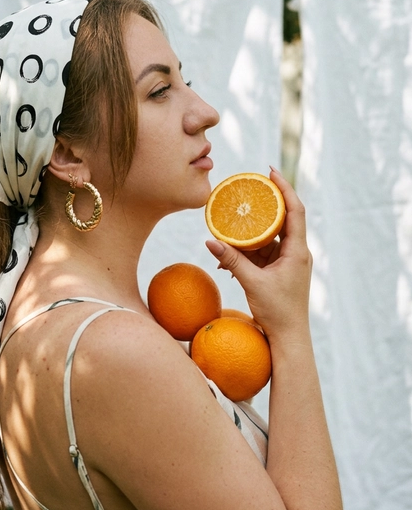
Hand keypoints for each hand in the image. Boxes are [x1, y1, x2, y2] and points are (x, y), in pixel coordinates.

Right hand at [206, 168, 311, 341]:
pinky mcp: (279, 270)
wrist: (288, 338)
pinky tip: (227, 257)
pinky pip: (262, 253)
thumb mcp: (252, 283)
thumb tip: (210, 240)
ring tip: (229, 225)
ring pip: (269, 237)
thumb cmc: (277, 312)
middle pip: (282, 218)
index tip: (270, 171)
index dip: (284, 188)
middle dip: (264, 205)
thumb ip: (232, 260)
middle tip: (247, 189)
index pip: (295, 210)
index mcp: (298, 251)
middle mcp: (296, 252)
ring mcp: (288, 262)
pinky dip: (247, 252)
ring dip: (250, 233)